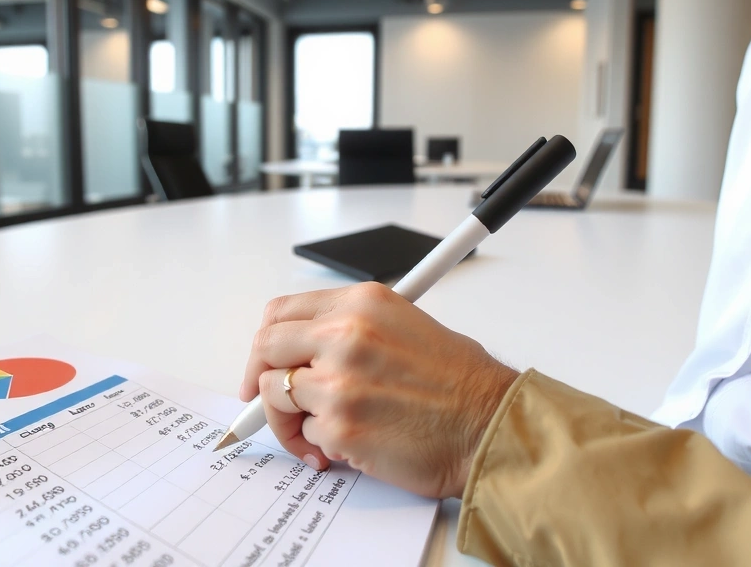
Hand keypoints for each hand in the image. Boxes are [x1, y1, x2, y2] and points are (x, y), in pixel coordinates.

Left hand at [240, 282, 518, 499]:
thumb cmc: (459, 383)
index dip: (265, 344)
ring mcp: (339, 380)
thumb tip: (302, 353)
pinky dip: (322, 444)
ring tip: (324, 435)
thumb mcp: (404, 326)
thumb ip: (348, 329)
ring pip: (279, 397)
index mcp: (361, 303)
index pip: (281, 313)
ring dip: (294, 421)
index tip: (264, 365)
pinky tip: (354, 446)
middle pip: (266, 350)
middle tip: (271, 406)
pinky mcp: (340, 426)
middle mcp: (345, 334)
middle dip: (261, 382)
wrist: (489, 424)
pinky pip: (306, 434)